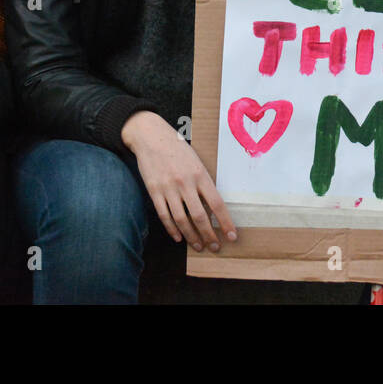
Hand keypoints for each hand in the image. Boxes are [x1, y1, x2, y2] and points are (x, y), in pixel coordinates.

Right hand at [121, 111, 236, 251]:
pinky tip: (178, 237)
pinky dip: (171, 229)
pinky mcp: (154, 190)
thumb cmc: (177, 148)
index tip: (231, 236)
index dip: (225, 223)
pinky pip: (164, 215)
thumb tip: (213, 207)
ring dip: (191, 236)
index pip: (217, 204)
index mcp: (200, 174)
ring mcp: (168, 187)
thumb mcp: (196, 161)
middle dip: (209, 235)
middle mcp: (185, 182)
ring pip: (181, 219)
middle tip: (215, 247)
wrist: (151, 136)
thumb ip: (203, 182)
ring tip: (198, 245)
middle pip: (199, 216)